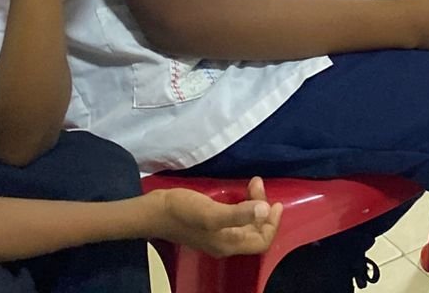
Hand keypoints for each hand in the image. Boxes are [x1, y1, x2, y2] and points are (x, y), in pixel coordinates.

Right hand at [152, 178, 281, 257]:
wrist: (153, 211)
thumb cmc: (182, 211)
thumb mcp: (212, 212)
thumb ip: (238, 214)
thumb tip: (265, 210)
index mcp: (229, 244)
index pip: (262, 241)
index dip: (272, 223)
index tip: (275, 201)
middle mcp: (225, 243)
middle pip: (255, 232)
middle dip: (263, 209)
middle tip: (258, 184)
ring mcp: (216, 235)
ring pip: (245, 224)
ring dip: (253, 206)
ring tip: (252, 184)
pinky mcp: (208, 225)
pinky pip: (234, 218)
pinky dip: (242, 205)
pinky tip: (239, 192)